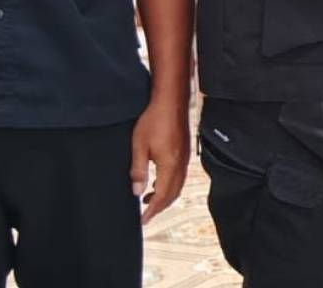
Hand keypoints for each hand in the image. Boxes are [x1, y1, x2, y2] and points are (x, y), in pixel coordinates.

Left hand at [130, 97, 189, 225]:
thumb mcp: (139, 146)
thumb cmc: (154, 120)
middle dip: (160, 207)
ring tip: (149, 201)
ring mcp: (185, 158)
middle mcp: (181, 165)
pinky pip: (179, 177)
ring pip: (178, 186)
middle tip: (146, 215)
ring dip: (165, 197)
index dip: (152, 211)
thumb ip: (138, 170)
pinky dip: (169, 186)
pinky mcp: (185, 152)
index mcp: (170, 165)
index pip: (162, 196)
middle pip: (173, 195)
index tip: (143, 220)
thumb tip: (137, 191)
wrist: (171, 101)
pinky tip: (158, 183)